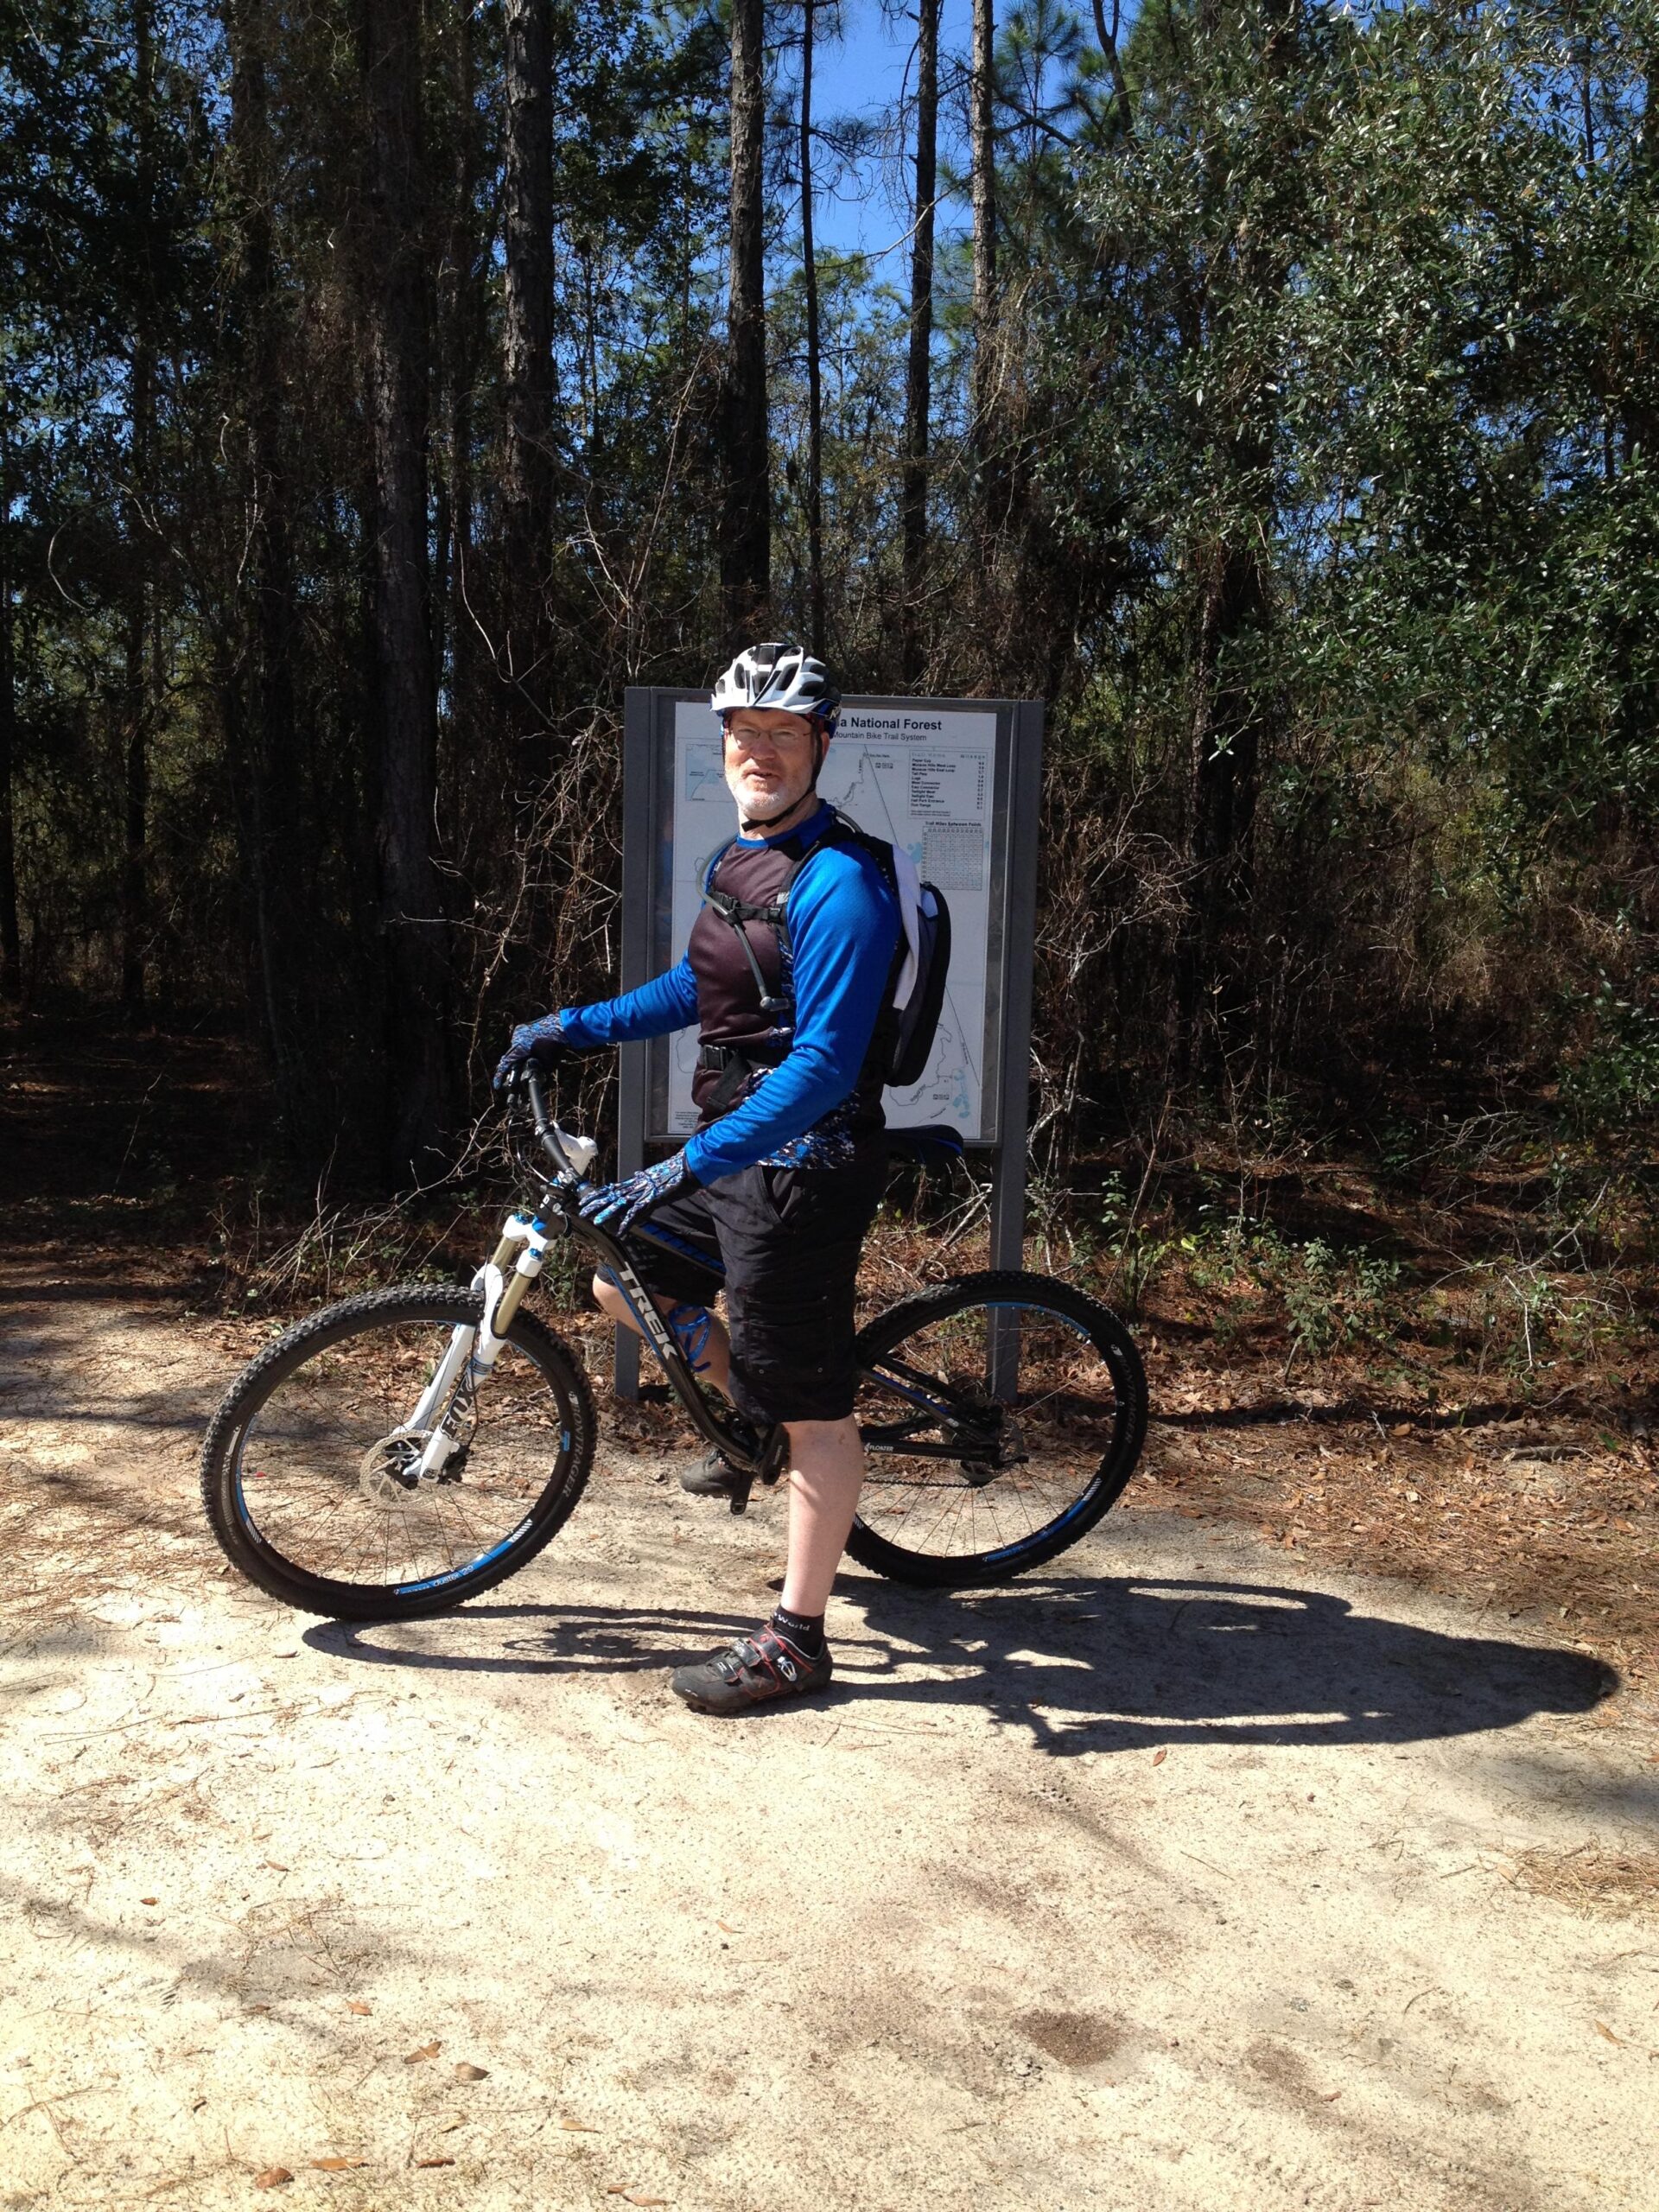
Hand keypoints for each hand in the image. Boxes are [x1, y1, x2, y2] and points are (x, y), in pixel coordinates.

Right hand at [494, 1012, 571, 1091]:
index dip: (499, 1076)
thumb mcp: (547, 1064)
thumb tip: (534, 1083)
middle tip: (515, 1076)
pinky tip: (531, 1053)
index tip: (497, 1085)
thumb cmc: (556, 1047)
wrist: (564, 1027)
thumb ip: (537, 1074)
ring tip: (527, 1063)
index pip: (505, 1064)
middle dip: (512, 1067)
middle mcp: (516, 1038)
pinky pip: (519, 1041)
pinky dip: (522, 1049)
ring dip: (518, 1057)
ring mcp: (519, 1031)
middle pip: (509, 1057)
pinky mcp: (524, 1027)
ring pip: (514, 1049)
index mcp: (519, 1047)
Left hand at [578, 1151, 698, 1237]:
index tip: (587, 1198)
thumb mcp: (659, 1177)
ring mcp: (644, 1192)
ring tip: (595, 1221)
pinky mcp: (652, 1199)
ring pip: (620, 1203)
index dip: (599, 1193)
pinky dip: (627, 1223)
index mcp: (638, 1181)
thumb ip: (648, 1181)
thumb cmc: (677, 1172)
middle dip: (596, 1203)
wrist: (689, 1166)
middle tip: (582, 1210)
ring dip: (607, 1213)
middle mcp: (637, 1186)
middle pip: (612, 1194)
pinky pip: (636, 1213)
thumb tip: (641, 1182)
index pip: (614, 1188)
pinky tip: (619, 1231)